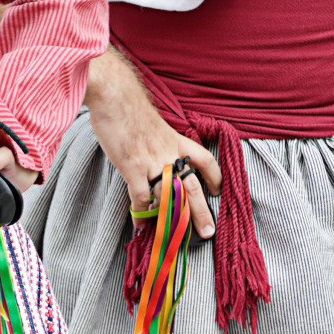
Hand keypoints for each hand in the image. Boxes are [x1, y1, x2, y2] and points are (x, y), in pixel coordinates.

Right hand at [84, 53, 220, 235]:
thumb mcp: (153, 123)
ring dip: (174, 220)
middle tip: (208, 232)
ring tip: (177, 238)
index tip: (217, 191)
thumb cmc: (130, 107)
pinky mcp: (134, 167)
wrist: (116, 95)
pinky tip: (141, 227)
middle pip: (192, 186)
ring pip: (170, 196)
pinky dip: (142, 214)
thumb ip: (158, 141)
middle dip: (201, 211)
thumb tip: (153, 151)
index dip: (214, 177)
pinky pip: (141, 197)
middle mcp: (170, 154)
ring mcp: (153, 162)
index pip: (204, 160)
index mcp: (176, 141)